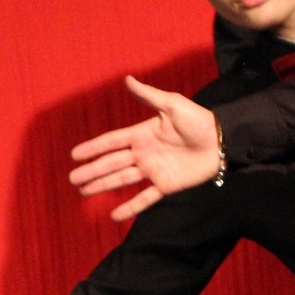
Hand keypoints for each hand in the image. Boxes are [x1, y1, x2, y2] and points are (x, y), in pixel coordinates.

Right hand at [70, 76, 220, 220]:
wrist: (222, 141)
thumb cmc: (199, 120)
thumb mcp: (173, 104)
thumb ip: (149, 96)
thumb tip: (127, 79)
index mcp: (142, 134)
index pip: (112, 142)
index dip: (93, 148)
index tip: (74, 155)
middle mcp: (144, 153)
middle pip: (112, 163)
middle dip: (92, 171)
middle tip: (72, 179)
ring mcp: (154, 170)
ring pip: (122, 180)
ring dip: (103, 186)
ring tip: (84, 192)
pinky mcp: (166, 185)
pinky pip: (145, 198)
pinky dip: (130, 207)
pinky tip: (115, 215)